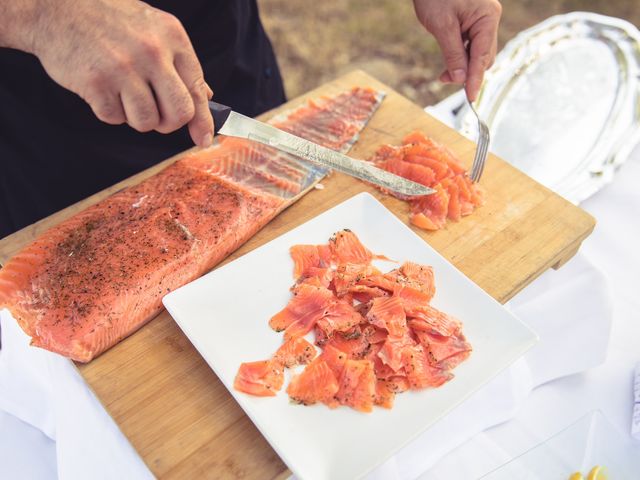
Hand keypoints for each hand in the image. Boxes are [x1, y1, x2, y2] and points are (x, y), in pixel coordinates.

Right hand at [16, 0, 213, 145]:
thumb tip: (205, 96)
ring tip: (124, 95)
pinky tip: (103, 89)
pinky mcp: (97, 83)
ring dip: (136, 118)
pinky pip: (115, 118)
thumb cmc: (109, 19)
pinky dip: (110, 111)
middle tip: (157, 116)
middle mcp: (152, 52)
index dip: (202, 121)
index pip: (196, 89)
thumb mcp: (154, 29)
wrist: (56, 8)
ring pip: (147, 122)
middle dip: (169, 123)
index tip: (203, 139)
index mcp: (172, 37)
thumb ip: (179, 63)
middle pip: (179, 113)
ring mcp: (124, 68)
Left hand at [413, 0, 501, 100]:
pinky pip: (470, 44)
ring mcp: (482, 19)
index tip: (471, 99)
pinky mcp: (472, 20)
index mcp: (487, 18)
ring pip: (476, 52)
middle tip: (445, 80)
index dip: (475, 79)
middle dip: (467, 72)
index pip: (483, 57)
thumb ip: (453, 54)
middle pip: (483, 56)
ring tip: (443, 74)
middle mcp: (489, 18)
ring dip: (462, 65)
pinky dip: (459, 56)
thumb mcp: (442, 26)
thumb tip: (461, 79)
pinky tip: (447, 64)